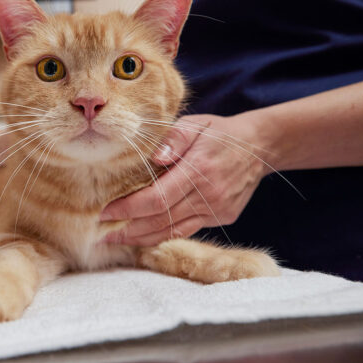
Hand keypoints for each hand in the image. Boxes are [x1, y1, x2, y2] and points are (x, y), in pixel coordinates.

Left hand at [100, 114, 271, 245]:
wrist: (260, 146)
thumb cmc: (220, 132)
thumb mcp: (196, 124)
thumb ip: (173, 139)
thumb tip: (153, 157)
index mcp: (198, 170)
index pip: (156, 199)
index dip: (128, 209)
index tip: (105, 212)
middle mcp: (208, 194)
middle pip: (161, 220)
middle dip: (128, 229)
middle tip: (102, 232)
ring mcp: (217, 209)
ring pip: (173, 231)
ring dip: (142, 238)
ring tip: (117, 238)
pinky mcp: (222, 217)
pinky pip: (187, 229)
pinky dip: (163, 234)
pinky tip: (143, 234)